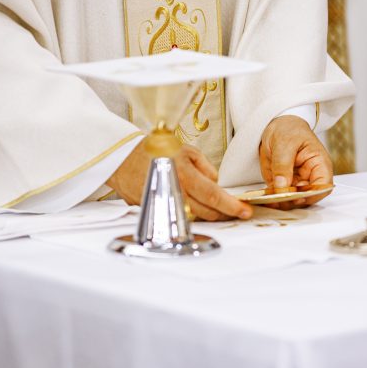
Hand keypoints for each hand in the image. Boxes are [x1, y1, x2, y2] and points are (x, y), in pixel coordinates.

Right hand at [107, 141, 252, 221]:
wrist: (121, 158)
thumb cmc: (155, 150)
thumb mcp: (185, 150)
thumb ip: (204, 167)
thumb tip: (217, 183)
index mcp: (185, 175)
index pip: (214, 195)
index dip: (231, 206)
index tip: (245, 211)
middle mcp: (176, 191)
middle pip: (207, 212)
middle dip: (224, 213)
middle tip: (236, 211)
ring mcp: (165, 204)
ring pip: (194, 218)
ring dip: (209, 216)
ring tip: (219, 211)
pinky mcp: (156, 211)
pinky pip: (178, 217)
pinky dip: (190, 215)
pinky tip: (196, 209)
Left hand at [259, 115, 332, 209]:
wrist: (276, 126)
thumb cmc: (289, 129)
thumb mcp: (285, 143)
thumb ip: (283, 165)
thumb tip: (282, 185)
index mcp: (319, 165)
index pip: (323, 186)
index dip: (313, 194)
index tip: (298, 196)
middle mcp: (309, 177)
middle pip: (307, 197)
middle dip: (293, 201)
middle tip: (279, 199)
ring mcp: (296, 182)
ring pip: (291, 199)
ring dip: (281, 202)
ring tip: (269, 200)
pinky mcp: (282, 184)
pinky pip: (278, 195)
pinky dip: (271, 198)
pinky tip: (264, 197)